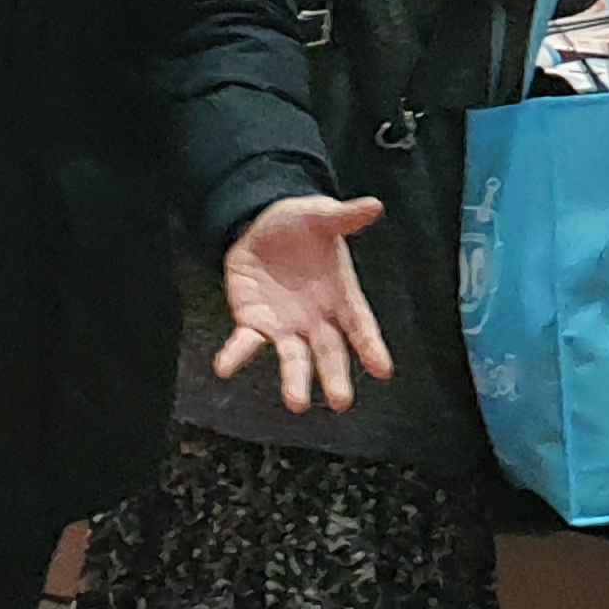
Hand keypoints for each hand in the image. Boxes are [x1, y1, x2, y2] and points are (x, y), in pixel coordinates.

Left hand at [213, 196, 391, 414]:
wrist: (263, 228)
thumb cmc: (302, 224)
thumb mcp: (321, 216)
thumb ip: (344, 217)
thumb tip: (373, 205)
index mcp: (341, 295)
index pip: (360, 325)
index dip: (371, 347)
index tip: (383, 371)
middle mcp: (316, 319)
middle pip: (329, 352)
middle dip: (334, 376)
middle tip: (340, 401)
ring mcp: (284, 326)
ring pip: (292, 357)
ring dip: (294, 380)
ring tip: (296, 403)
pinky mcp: (253, 323)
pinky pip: (245, 343)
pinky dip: (236, 356)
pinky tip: (225, 367)